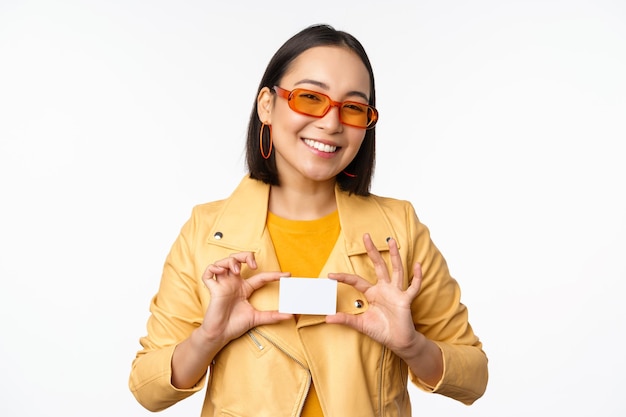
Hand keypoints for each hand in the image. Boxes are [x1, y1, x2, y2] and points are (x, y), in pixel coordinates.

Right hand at [200, 252, 291, 346]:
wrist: (220, 335)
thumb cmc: (235, 325)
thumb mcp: (257, 318)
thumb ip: (272, 316)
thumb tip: (290, 315)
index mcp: (245, 288)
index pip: (261, 276)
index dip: (274, 275)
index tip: (287, 275)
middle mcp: (234, 283)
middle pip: (238, 260)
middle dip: (245, 256)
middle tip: (253, 265)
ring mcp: (222, 285)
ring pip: (223, 262)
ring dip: (231, 261)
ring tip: (237, 270)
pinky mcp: (213, 290)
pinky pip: (208, 274)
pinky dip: (213, 269)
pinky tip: (220, 272)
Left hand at [326, 233, 425, 357]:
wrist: (398, 342)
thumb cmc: (381, 330)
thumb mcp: (360, 324)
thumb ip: (346, 319)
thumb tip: (327, 318)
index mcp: (373, 293)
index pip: (357, 280)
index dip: (344, 277)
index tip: (331, 275)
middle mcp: (384, 289)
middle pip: (378, 265)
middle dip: (372, 251)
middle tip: (366, 236)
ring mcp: (396, 292)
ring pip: (396, 270)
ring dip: (394, 256)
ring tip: (391, 241)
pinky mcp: (406, 300)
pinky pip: (413, 287)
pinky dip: (416, 276)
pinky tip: (417, 265)